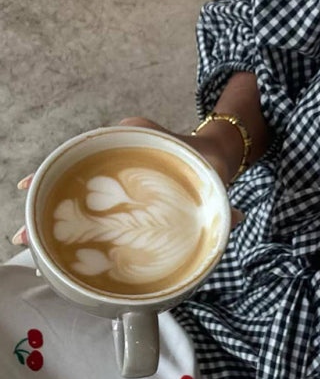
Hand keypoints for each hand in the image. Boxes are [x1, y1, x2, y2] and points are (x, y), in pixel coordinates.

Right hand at [11, 117, 245, 246]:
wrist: (213, 154)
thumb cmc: (208, 160)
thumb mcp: (212, 173)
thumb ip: (221, 198)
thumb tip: (236, 218)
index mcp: (136, 136)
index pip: (88, 150)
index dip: (58, 169)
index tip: (31, 187)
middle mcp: (117, 148)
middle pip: (71, 173)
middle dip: (46, 202)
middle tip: (25, 235)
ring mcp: (114, 167)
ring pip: (75, 188)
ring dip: (52, 213)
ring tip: (31, 242)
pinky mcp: (117, 185)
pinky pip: (88, 198)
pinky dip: (70, 215)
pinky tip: (54, 239)